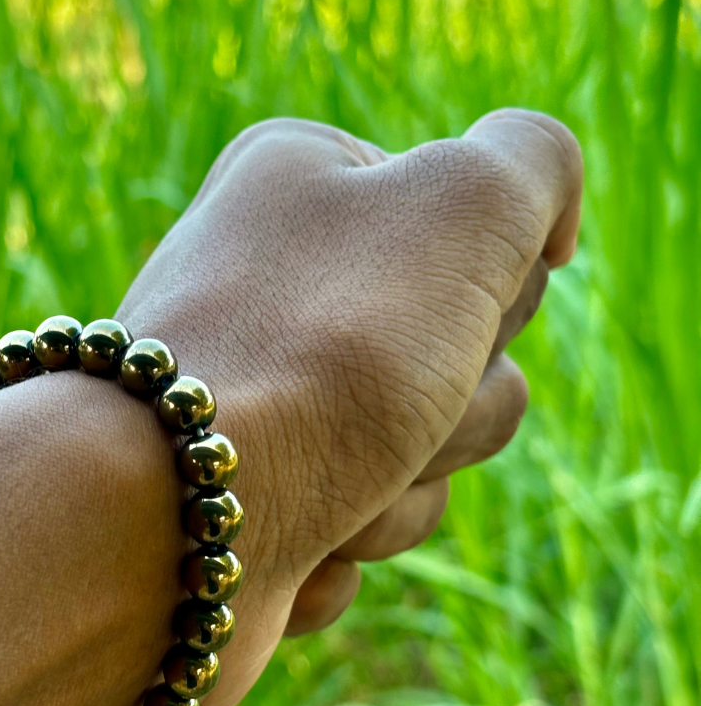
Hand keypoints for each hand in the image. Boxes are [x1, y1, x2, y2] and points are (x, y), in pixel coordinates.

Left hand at [117, 109, 581, 705]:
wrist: (166, 514)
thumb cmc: (322, 348)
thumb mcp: (463, 203)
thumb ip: (533, 161)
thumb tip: (539, 230)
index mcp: (309, 181)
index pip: (487, 239)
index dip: (488, 295)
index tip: (418, 310)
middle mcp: (276, 278)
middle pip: (468, 358)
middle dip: (450, 407)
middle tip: (369, 401)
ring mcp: (261, 393)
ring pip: (426, 458)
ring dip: (400, 490)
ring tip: (319, 483)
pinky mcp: (250, 498)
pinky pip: (360, 530)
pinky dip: (339, 545)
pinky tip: (283, 536)